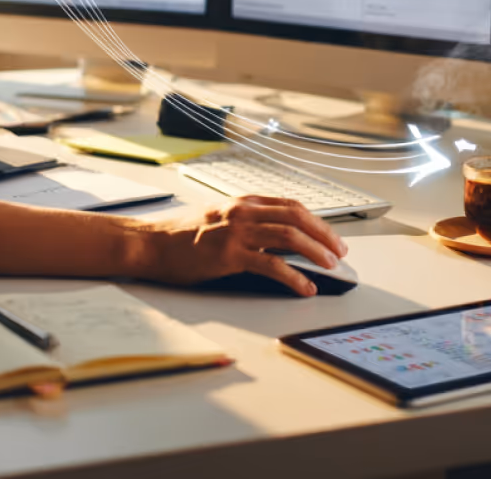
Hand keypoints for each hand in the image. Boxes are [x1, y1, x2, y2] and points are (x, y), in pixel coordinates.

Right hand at [130, 196, 346, 295]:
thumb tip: (276, 240)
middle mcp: (242, 213)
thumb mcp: (217, 219)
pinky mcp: (229, 255)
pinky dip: (293, 276)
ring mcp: (236, 233)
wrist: (150, 244)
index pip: (290, 206)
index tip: (331, 236)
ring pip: (289, 236)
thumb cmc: (180, 236)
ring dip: (316, 251)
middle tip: (339, 252)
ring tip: (330, 266)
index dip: (316, 221)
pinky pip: (271, 265)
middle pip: (296, 217)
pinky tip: (304, 287)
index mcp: (242, 203)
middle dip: (324, 234)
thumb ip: (244, 223)